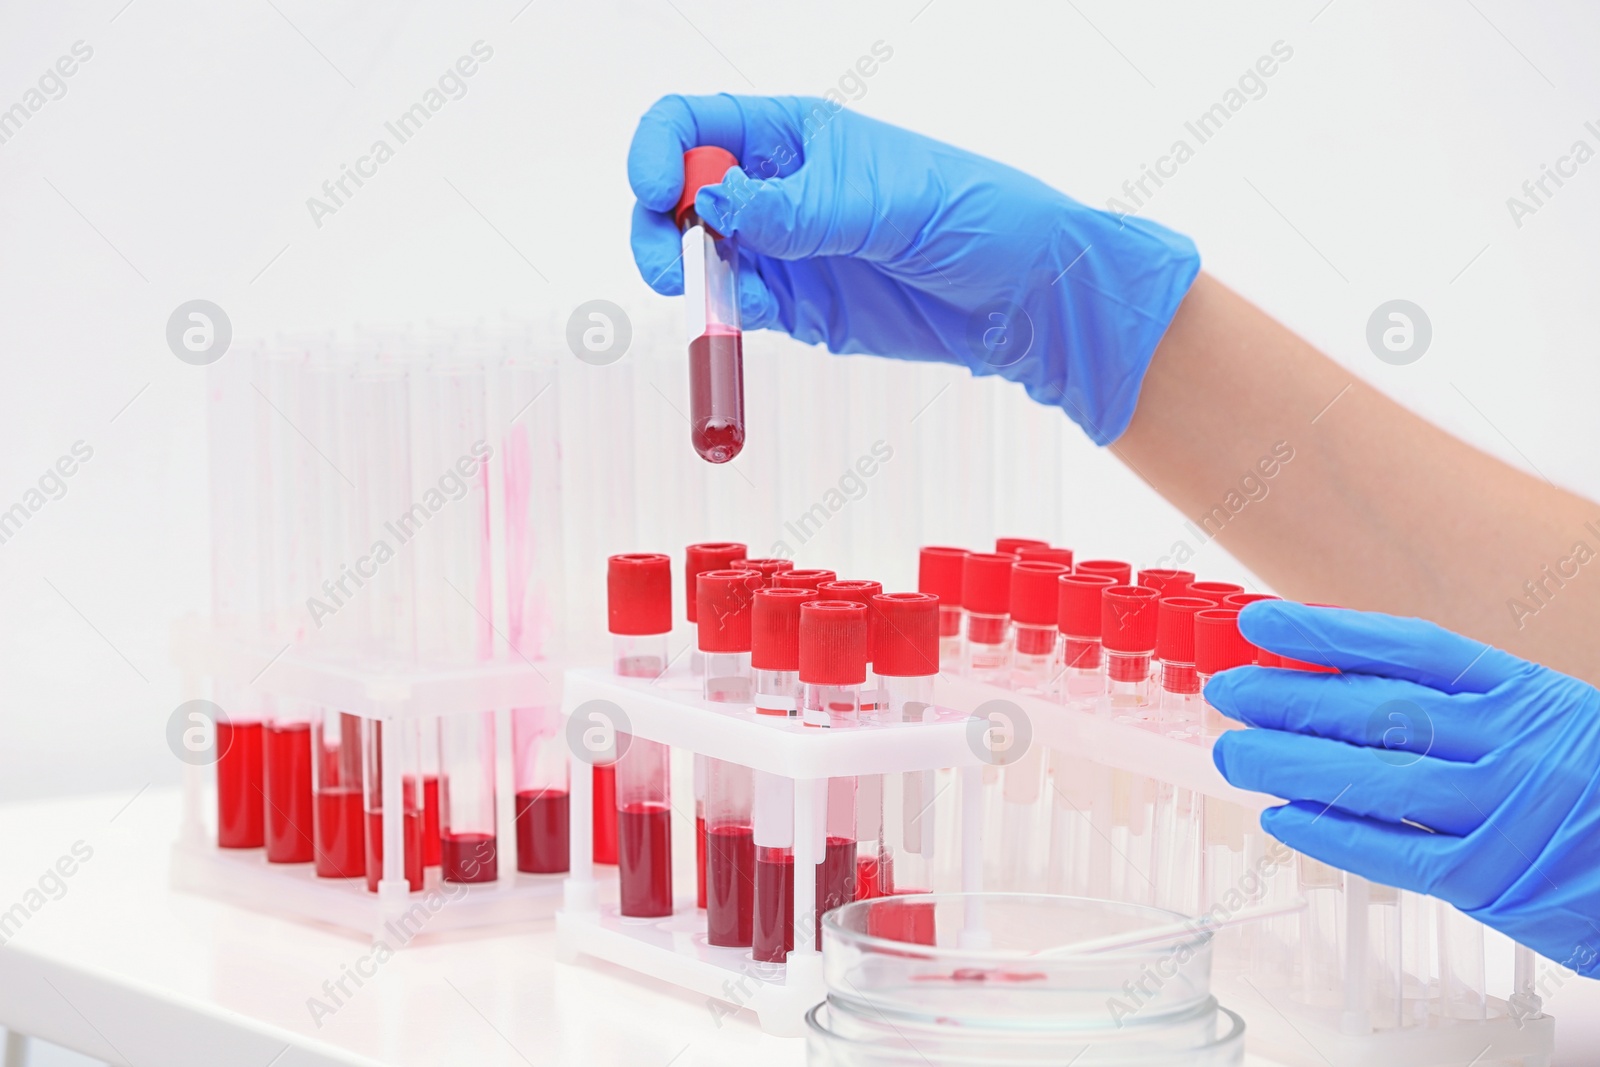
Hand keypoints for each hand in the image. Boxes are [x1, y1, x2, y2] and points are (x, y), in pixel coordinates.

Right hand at [626, 94, 1199, 444]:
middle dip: (658, 223)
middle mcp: (778, 187)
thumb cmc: (967, 214)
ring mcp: (784, 248)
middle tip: (670, 268)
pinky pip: (738, 305)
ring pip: (699, 255)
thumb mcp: (876, 202)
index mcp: (794, 134)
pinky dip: (722, 315)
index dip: (661, 150)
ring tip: (702, 297)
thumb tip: (711, 203)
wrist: (1019, 295)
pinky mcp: (798, 305)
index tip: (657, 190)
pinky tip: (735, 320)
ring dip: (684, 274)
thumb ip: (791, 208)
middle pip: (681, 192)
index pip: (698, 123)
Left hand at [1207, 600, 1599, 975]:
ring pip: (1373, 778)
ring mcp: (1502, 812)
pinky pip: (1394, 851)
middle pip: (1377, 710)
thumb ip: (1462, 705)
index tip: (1261, 622)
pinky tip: (1283, 818)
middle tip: (1227, 691)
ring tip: (1233, 753)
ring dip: (1290, 764)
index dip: (1326, 632)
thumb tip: (1340, 684)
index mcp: (1525, 693)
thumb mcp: (1546, 720)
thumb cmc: (1592, 785)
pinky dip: (1332, 833)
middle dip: (1290, 698)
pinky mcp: (1492, 879)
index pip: (1407, 648)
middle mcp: (1512, 744)